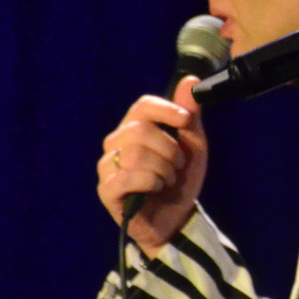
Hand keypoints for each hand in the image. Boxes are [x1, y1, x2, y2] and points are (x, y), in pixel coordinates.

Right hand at [97, 75, 207, 257]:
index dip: (165, 109)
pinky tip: (156, 189)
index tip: (186, 121)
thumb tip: (190, 80)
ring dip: (163, 168)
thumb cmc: (180, 179)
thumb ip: (190, 114)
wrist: (177, 218)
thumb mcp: (192, 145)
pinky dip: (150, 182)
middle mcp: (116, 143)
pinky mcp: (106, 190)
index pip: (142, 106)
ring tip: (168, 179)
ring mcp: (108, 167)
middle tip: (178, 165)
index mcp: (135, 128)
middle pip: (140, 130)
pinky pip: (126, 177)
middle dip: (169, 149)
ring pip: (135, 154)